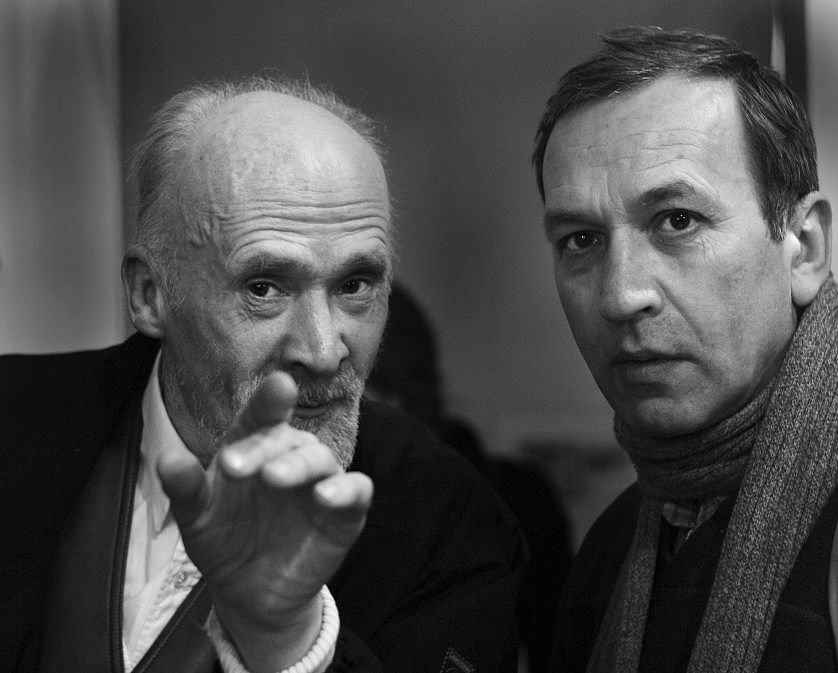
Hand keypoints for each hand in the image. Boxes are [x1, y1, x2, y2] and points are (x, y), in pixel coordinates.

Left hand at [157, 372, 372, 671]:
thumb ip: (186, 487)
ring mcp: (321, 481)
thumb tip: (166, 460)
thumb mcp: (197, 516)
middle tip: (233, 466)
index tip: (279, 385)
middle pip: (286, 439)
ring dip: (298, 465)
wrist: (249, 591)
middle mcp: (291, 456)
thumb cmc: (224, 539)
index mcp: (256, 445)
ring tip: (274, 477)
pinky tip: (326, 496)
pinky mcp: (346, 511)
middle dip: (263, 448)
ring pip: (320, 459)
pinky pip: (356, 490)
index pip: (263, 416)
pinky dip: (346, 489)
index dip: (269, 401)